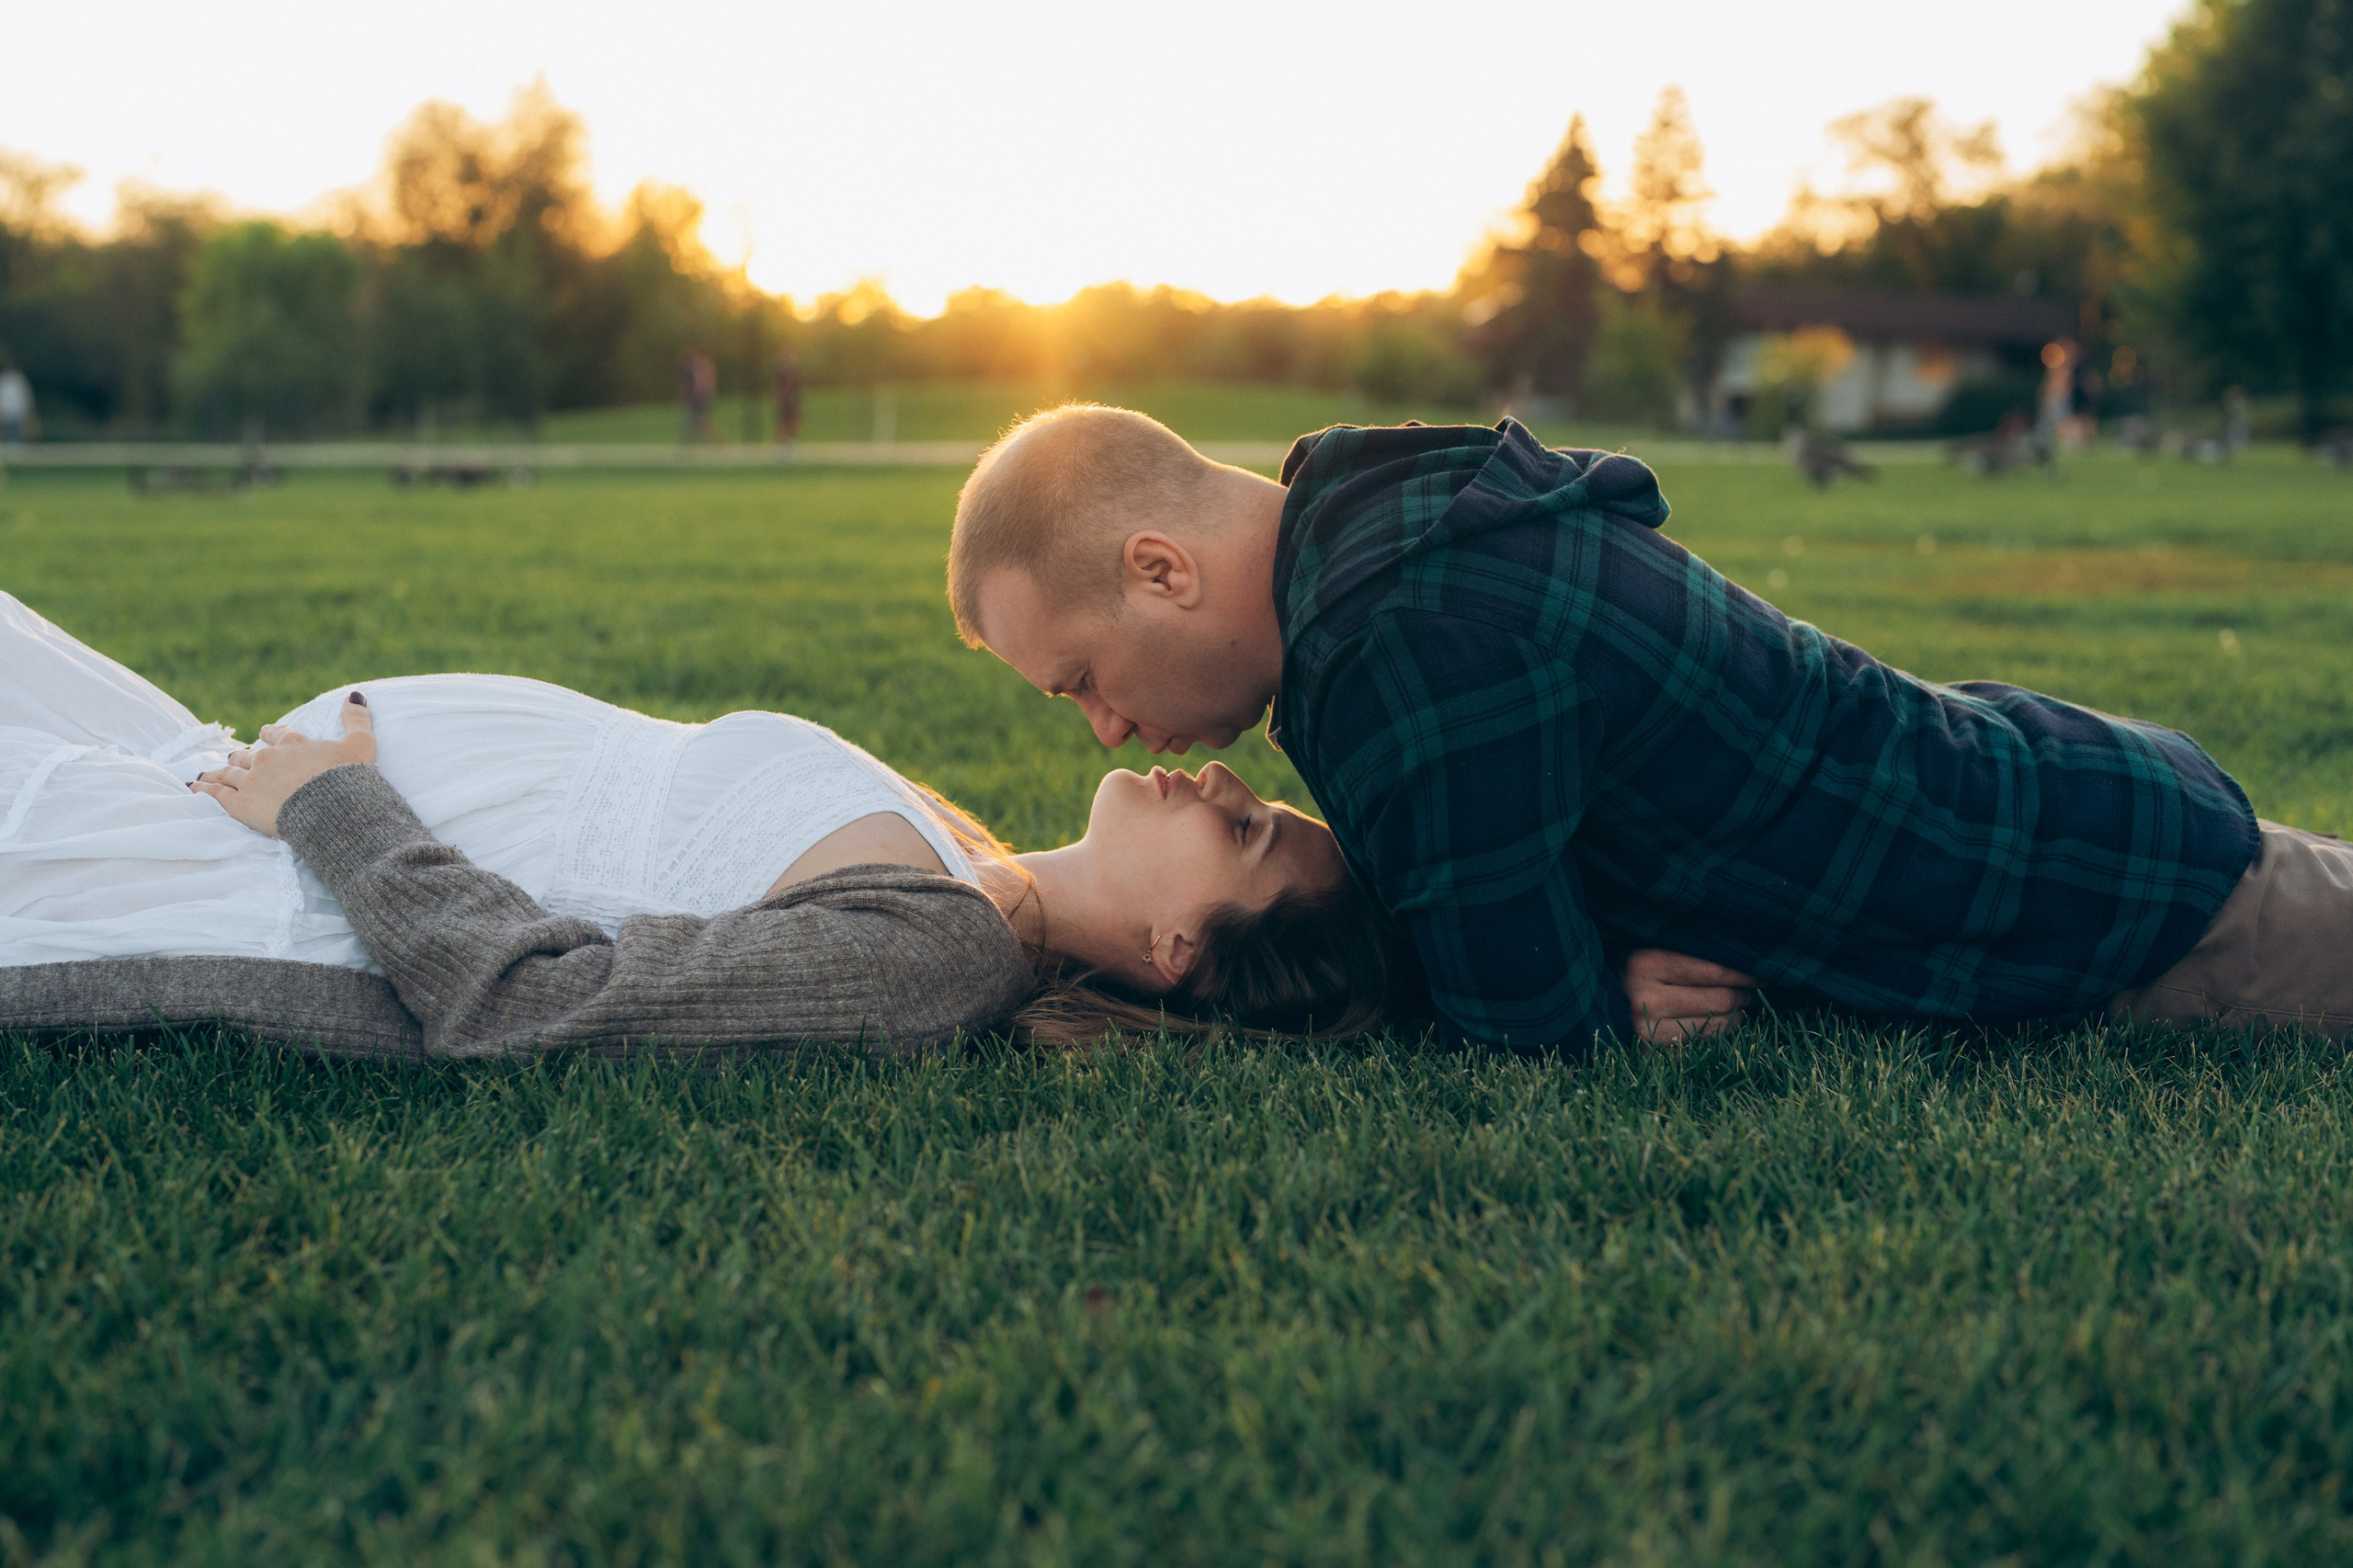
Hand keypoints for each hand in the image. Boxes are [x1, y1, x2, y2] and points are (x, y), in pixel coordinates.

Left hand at [191, 691, 375, 837]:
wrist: (332, 810)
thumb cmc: (349, 779)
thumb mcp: (361, 746)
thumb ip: (356, 720)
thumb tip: (354, 695)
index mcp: (292, 744)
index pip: (275, 734)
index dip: (270, 735)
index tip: (264, 735)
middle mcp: (267, 758)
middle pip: (247, 755)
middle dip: (242, 758)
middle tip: (237, 762)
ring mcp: (251, 780)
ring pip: (228, 772)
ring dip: (219, 773)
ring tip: (210, 775)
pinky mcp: (240, 804)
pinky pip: (215, 793)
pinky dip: (204, 789)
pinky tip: (195, 787)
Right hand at [1622, 947, 1756, 1042]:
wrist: (1593, 1005)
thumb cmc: (1631, 975)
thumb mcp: (1651, 953)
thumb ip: (1685, 954)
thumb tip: (1741, 963)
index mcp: (1646, 964)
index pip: (1711, 970)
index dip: (1741, 974)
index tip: (1757, 975)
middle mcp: (1645, 998)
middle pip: (1717, 1000)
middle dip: (1742, 997)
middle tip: (1752, 993)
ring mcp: (1647, 1031)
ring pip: (1713, 1027)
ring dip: (1735, 1019)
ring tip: (1740, 1011)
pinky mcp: (1651, 1054)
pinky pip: (1699, 1046)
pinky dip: (1715, 1037)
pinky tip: (1720, 1027)